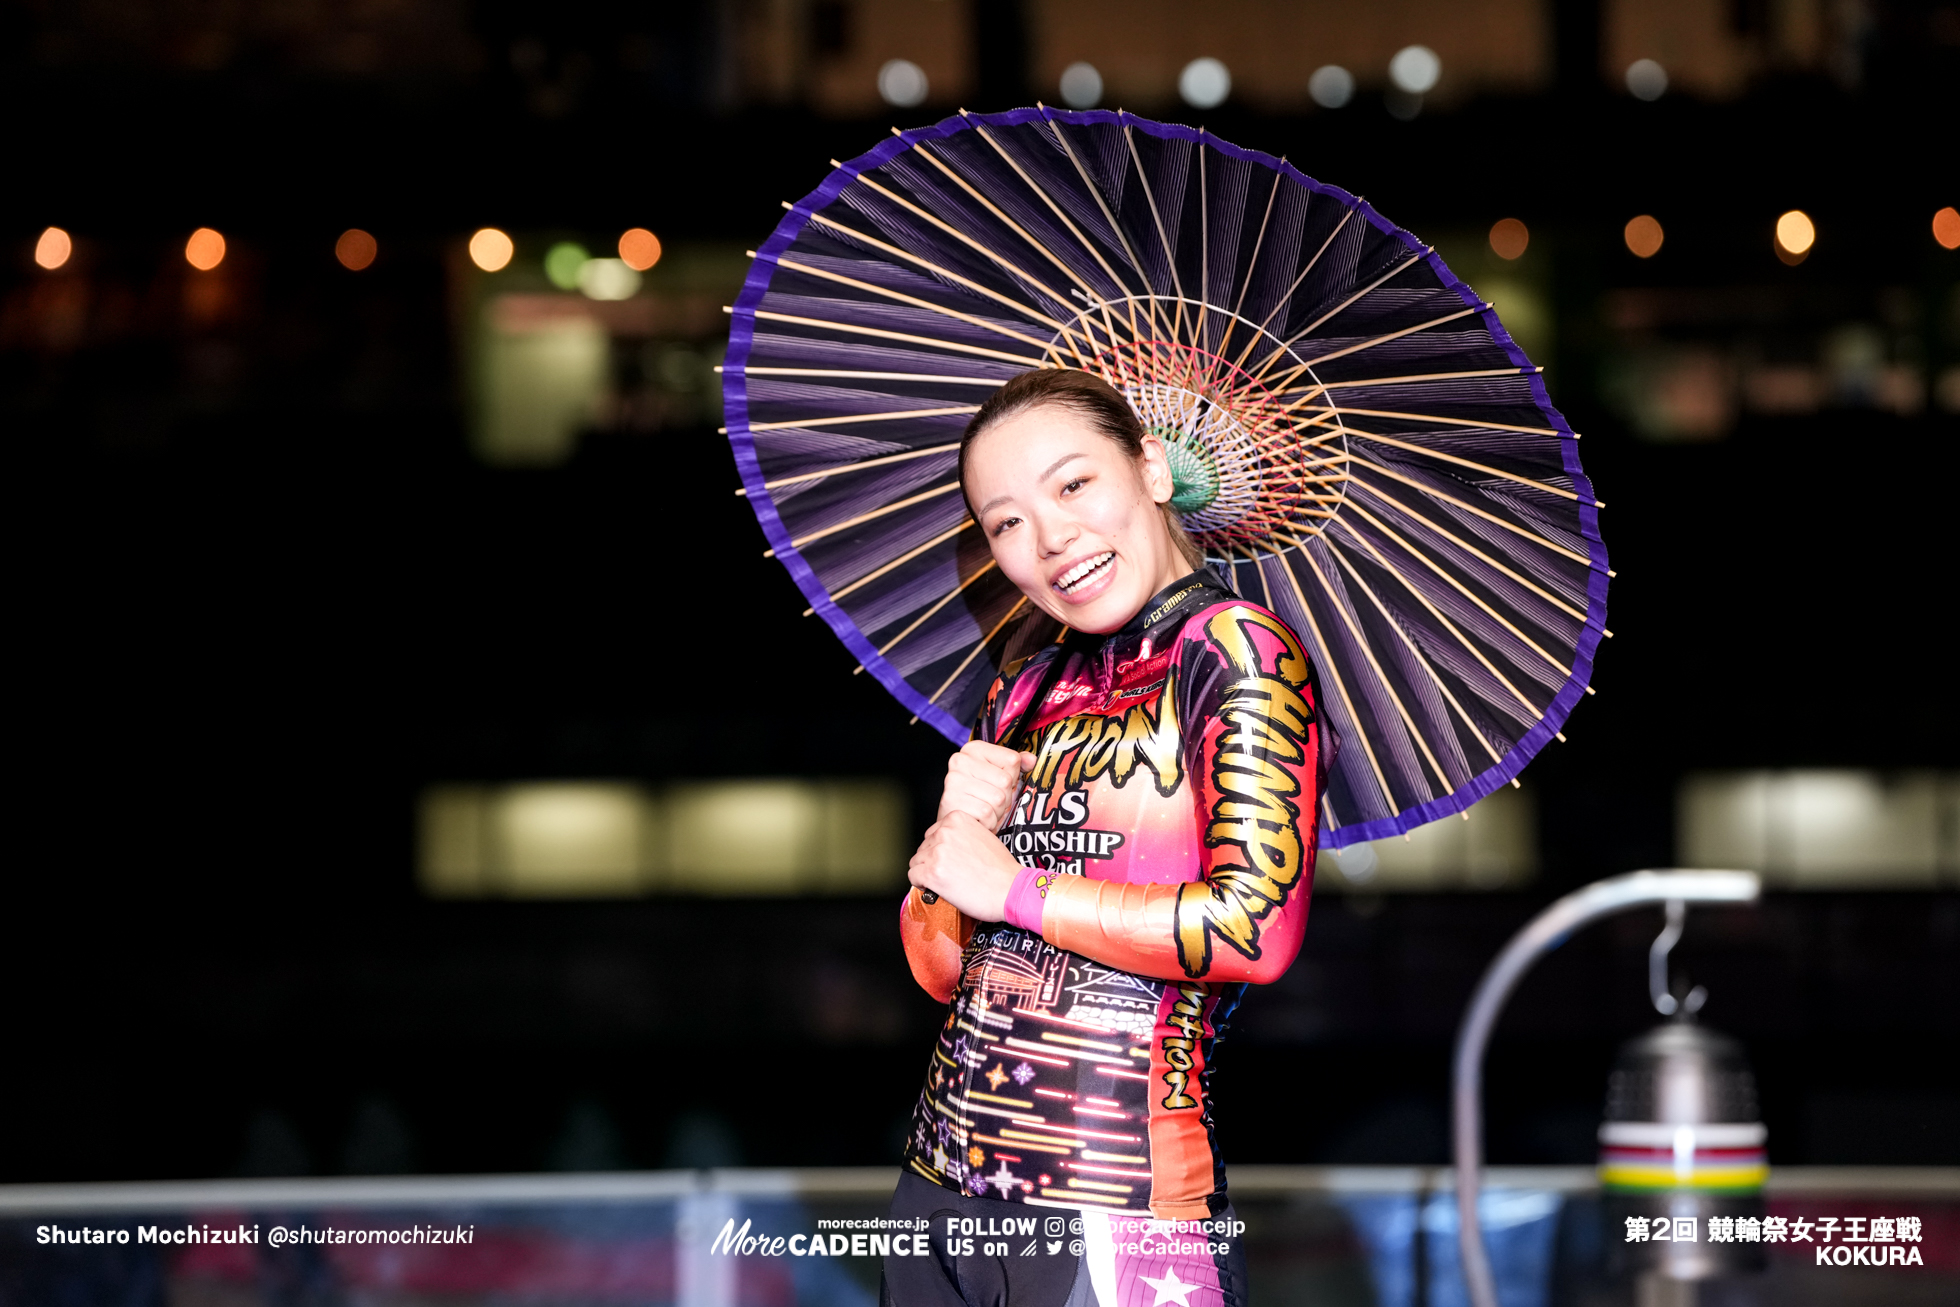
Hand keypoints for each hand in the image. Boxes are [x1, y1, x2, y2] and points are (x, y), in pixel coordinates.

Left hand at [908, 812, 1022, 921]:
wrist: (1011, 889)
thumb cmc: (1001, 869)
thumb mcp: (982, 837)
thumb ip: (961, 836)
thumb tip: (944, 847)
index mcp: (956, 819)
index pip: (933, 834)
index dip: (941, 850)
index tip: (952, 861)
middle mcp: (944, 832)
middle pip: (923, 848)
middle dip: (933, 862)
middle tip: (952, 874)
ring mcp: (937, 852)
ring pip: (916, 862)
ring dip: (928, 873)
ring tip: (948, 882)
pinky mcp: (931, 872)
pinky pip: (913, 876)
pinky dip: (922, 884)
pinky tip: (938, 888)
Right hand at [938, 740, 1036, 831]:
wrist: (955, 822)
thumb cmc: (979, 798)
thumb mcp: (999, 777)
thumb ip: (1015, 765)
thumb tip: (1031, 760)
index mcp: (974, 749)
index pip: (1012, 759)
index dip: (1012, 777)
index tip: (998, 783)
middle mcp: (960, 760)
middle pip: (1006, 780)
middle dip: (1005, 797)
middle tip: (991, 801)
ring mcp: (954, 780)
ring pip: (998, 798)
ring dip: (997, 811)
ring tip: (985, 810)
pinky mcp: (951, 800)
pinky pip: (987, 813)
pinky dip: (988, 821)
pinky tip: (978, 818)